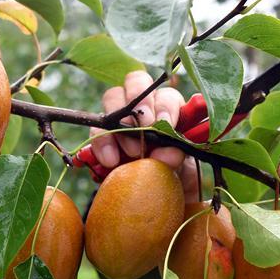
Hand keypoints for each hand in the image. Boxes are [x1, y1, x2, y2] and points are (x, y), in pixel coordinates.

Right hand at [90, 70, 199, 202]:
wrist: (156, 197)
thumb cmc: (175, 175)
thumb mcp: (184, 171)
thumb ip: (178, 160)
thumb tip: (167, 153)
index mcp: (170, 109)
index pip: (167, 95)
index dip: (165, 106)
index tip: (165, 125)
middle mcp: (145, 106)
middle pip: (137, 81)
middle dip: (140, 103)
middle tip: (144, 129)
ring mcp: (120, 116)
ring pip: (112, 97)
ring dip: (120, 122)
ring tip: (131, 153)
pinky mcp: (102, 134)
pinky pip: (95, 128)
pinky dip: (101, 142)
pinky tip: (110, 161)